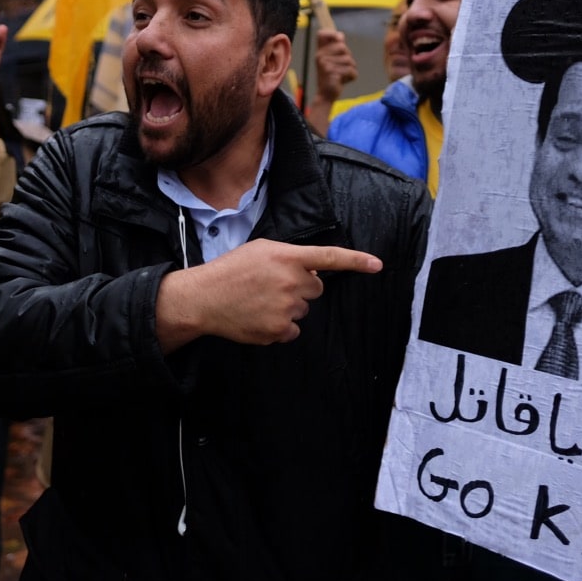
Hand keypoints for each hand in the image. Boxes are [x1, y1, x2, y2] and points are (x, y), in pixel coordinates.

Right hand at [156, 239, 382, 351]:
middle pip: (315, 289)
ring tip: (260, 302)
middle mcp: (291, 282)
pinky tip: (259, 318)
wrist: (204, 298)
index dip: (356, 261)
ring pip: (303, 311)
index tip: (377, 265)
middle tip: (273, 286)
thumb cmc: (231, 271)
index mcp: (287, 257)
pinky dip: (280, 327)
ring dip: (288, 307)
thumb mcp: (260, 249)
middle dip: (300, 288)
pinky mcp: (278, 330)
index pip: (329, 258)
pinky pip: (293, 331)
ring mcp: (286, 308)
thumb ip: (289, 256)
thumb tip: (312, 270)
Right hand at [306, 29, 358, 136]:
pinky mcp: (332, 73)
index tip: (340, 39)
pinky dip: (352, 77)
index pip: (322, 34)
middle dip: (348, 58)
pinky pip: (351, 71)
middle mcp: (320, 56)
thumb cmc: (330, 77)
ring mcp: (325, 65)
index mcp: (320, 52)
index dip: (332, 34)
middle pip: (343, 47)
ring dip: (351, 69)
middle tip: (341, 68)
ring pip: (349, 60)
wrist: (325, 95)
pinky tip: (344, 81)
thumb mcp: (331, 61)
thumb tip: (340, 35)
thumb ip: (336, 47)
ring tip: (342, 75)